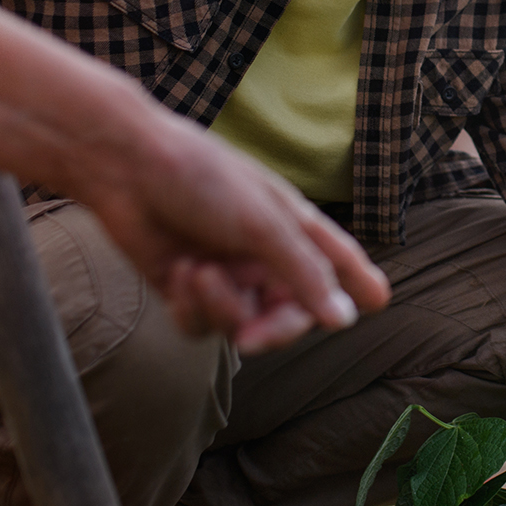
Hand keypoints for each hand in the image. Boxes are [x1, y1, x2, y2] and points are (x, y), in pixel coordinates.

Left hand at [69, 99, 391, 352]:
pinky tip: (178, 273)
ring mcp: (224, 272)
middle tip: (254, 336)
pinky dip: (192, 307)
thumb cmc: (201, 177)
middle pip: (290, 314)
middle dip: (273, 328)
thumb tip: (347, 319)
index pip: (334, 262)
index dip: (356, 282)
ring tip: (198, 272)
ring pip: (242, 325)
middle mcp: (260, 253)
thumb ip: (305, 273)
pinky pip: (201, 325)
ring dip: (220, 306)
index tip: (378, 301)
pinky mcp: (187, 288)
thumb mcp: (262, 222)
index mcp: (289, 225)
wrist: (126, 169)